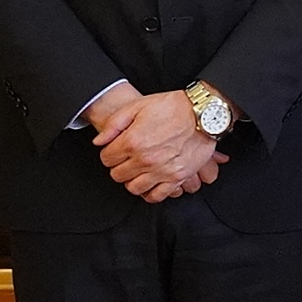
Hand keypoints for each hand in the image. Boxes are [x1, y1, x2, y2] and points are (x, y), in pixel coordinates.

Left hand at [89, 84, 220, 201]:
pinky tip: (150, 183)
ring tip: (138, 170)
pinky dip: (150, 193)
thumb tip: (99, 142)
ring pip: (134, 188)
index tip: (115, 150)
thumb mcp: (137, 106)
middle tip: (126, 159)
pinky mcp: (177, 177)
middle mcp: (145, 159)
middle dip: (119, 167)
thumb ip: (114, 124)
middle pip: (118, 175)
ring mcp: (161, 171)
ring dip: (132, 180)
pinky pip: (157, 196)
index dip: (109, 153)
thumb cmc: (173, 107)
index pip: (107, 159)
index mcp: (133, 141)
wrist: (202, 113)